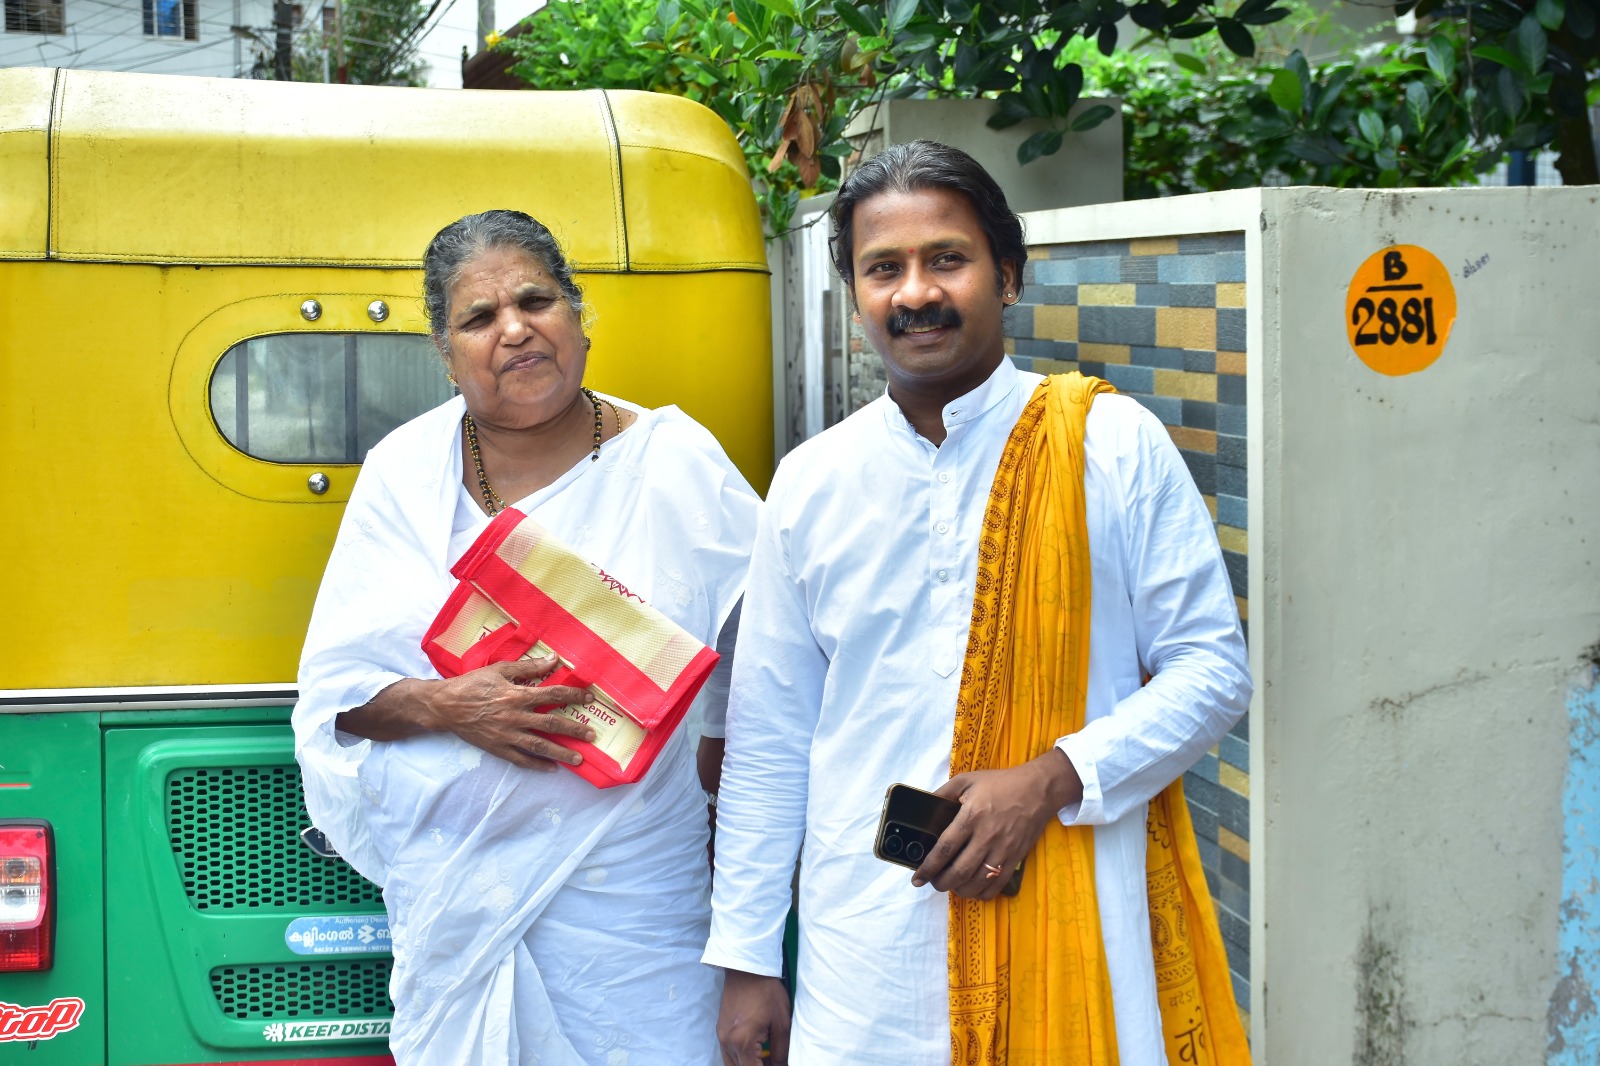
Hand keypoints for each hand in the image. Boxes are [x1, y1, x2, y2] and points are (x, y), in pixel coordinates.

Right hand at [421, 657, 598, 771]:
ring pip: (539, 746)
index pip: (552, 695)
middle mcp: (514, 717)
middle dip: (574, 729)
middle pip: (551, 724)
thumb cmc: (472, 684)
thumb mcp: (500, 669)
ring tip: (579, 759)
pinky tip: (551, 768)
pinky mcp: (497, 748)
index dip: (573, 696)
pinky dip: (537, 765)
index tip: (589, 698)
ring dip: (561, 753)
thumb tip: (554, 659)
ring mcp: (506, 735)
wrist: (445, 706)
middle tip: (591, 735)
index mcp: (516, 695)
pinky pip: (521, 759)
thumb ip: (528, 667)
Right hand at [718, 969, 789, 1065]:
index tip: (776, 1065)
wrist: (747, 969)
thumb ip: (781, 1051)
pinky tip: (754, 1051)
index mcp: (743, 1042)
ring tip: (764, 1058)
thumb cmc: (767, 992)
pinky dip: (740, 1058)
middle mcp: (727, 1043)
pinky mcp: (719, 1030)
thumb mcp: (782, 1023)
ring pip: (732, 1065)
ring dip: (748, 1064)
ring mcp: (721, 1037)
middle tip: (772, 1061)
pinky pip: (728, 1054)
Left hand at [911, 748, 1082, 900]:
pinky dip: (982, 893)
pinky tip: (973, 889)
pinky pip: (997, 884)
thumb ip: (943, 793)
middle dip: (941, 882)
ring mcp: (1003, 850)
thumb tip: (925, 806)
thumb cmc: (1001, 783)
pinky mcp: (1015, 858)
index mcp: (972, 816)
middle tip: (933, 882)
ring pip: (977, 882)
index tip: (917, 878)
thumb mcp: (967, 780)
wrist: (1038, 789)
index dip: (928, 867)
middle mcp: (987, 837)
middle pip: (959, 871)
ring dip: (959, 889)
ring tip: (951, 885)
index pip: (945, 848)